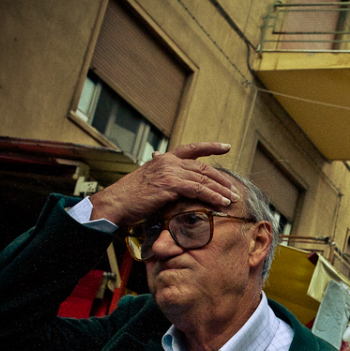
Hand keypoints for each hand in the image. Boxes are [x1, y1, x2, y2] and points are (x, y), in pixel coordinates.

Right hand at [88, 142, 240, 226]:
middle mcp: (168, 162)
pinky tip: (221, 203)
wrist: (115, 204)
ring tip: (233, 198)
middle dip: (221, 179)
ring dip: (221, 190)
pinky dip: (212, 196)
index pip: (192, 149)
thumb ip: (164, 178)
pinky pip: (198, 189)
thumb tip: (176, 183)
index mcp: (164, 159)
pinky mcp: (170, 185)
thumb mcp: (150, 182)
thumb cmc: (131, 198)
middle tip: (234, 189)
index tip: (226, 146)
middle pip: (203, 168)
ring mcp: (169, 172)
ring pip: (203, 179)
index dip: (211, 147)